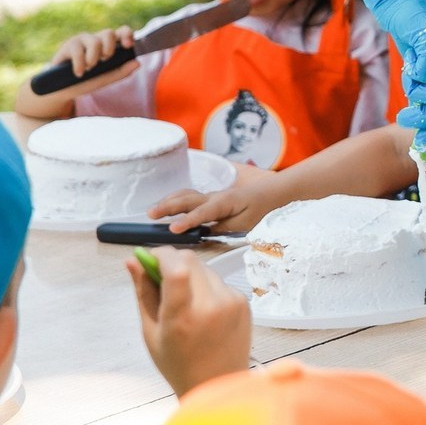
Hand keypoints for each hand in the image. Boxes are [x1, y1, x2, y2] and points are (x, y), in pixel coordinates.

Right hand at [52, 26, 135, 78]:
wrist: (62, 90)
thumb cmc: (87, 82)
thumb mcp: (105, 79)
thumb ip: (121, 72)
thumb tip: (138, 62)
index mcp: (108, 45)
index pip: (122, 31)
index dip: (127, 34)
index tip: (128, 46)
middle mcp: (96, 40)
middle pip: (108, 33)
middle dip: (109, 49)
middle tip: (104, 61)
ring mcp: (82, 41)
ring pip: (94, 41)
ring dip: (94, 58)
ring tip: (89, 68)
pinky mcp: (68, 45)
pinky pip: (78, 50)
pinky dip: (80, 64)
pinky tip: (79, 73)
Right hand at [125, 246, 250, 397]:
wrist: (217, 382)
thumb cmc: (177, 362)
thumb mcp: (151, 332)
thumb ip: (143, 292)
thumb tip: (132, 261)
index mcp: (183, 317)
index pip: (176, 269)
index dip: (161, 255)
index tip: (149, 256)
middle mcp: (211, 305)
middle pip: (191, 260)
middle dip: (172, 260)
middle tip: (160, 273)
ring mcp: (231, 301)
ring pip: (205, 268)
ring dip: (190, 274)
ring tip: (183, 300)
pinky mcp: (243, 300)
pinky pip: (219, 281)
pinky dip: (206, 286)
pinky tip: (202, 309)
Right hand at [148, 168, 284, 234]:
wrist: (275, 192)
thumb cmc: (262, 208)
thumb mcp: (246, 222)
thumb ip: (223, 226)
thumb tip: (203, 232)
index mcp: (225, 202)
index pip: (203, 212)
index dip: (187, 220)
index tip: (173, 229)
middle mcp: (216, 196)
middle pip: (189, 199)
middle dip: (169, 206)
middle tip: (150, 215)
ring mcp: (213, 196)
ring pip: (188, 195)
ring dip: (169, 202)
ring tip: (153, 211)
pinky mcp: (212, 199)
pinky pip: (191, 197)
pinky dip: (176, 201)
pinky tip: (167, 207)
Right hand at [362, 0, 425, 149]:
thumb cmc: (413, 33)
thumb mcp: (425, 68)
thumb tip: (424, 131)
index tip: (423, 145)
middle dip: (424, 117)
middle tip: (402, 118)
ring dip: (415, 90)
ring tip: (408, 75)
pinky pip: (424, 73)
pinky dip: (411, 71)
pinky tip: (410, 55)